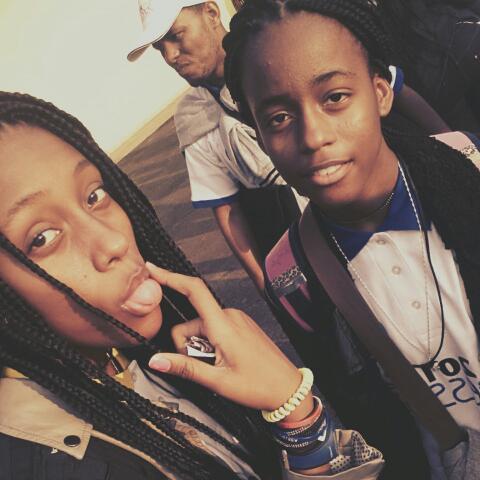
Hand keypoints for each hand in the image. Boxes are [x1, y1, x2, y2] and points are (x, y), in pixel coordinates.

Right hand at [146, 262, 312, 418]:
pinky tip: (223, 359)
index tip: (152, 270)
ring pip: (202, 326)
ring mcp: (237, 319)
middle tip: (207, 366)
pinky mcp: (240, 324)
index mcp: (223, 325)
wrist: (287, 388)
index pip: (194, 290)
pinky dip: (211, 342)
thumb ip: (185, 367)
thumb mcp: (218, 381)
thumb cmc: (258, 385)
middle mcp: (230, 315)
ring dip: (201, 346)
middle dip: (188, 344)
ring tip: (219, 366)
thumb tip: (157, 360)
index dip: (170, 277)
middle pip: (191, 321)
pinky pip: (214, 327)